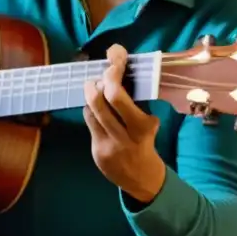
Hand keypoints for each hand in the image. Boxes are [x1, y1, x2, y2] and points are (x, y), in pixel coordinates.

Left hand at [83, 44, 166, 203]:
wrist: (143, 179)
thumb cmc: (145, 143)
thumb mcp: (147, 124)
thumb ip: (133, 102)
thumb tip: (118, 65)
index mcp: (143, 127)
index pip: (120, 96)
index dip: (114, 72)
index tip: (115, 56)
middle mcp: (125, 137)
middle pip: (102, 101)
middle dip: (99, 81)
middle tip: (102, 74)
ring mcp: (109, 145)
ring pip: (91, 110)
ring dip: (92, 94)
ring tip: (96, 88)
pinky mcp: (97, 152)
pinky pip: (89, 123)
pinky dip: (91, 110)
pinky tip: (96, 108)